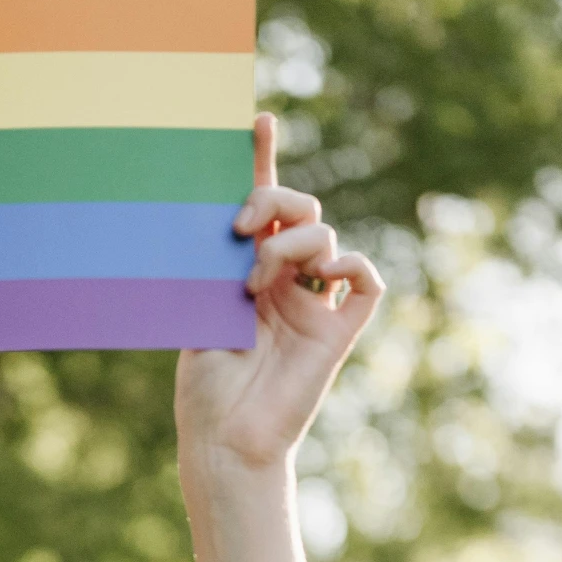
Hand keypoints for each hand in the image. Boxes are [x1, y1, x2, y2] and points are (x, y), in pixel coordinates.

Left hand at [175, 113, 382, 497]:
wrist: (225, 440)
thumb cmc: (203, 388)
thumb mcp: (195, 309)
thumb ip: (214, 262)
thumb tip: (218, 211)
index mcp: (248, 272)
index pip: (262, 205)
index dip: (263, 159)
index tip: (256, 120)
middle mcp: (285, 282)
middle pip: (301, 209)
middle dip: (272, 202)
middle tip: (239, 228)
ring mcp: (315, 305)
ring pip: (326, 236)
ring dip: (290, 245)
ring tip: (255, 283)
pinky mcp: (338, 334)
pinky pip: (366, 281)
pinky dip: (349, 266)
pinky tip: (319, 278)